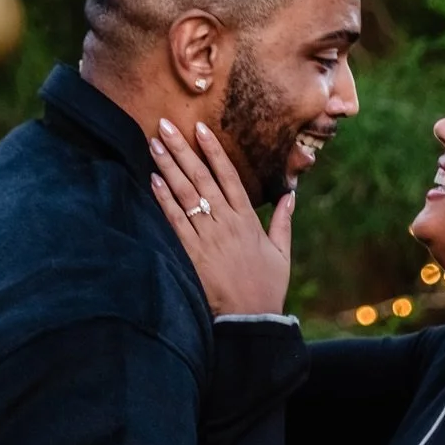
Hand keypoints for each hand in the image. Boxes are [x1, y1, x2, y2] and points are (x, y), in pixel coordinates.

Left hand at [149, 118, 293, 316]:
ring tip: (154, 144)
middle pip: (202, 178)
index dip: (213, 151)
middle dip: (182, 150)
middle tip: (165, 125)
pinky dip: (164, 200)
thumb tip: (291, 195)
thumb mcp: (282, 253)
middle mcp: (227, 223)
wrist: (251, 319)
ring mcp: (208, 238)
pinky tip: (153, 180)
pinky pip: (176, 221)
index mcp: (248, 220)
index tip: (199, 129)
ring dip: (168, 167)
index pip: (229, 176)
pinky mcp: (193, 254)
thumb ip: (284, 222)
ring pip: (186, 195)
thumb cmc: (268, 287)